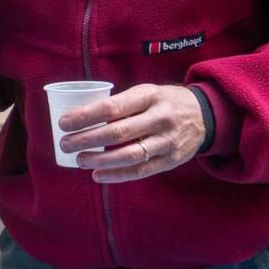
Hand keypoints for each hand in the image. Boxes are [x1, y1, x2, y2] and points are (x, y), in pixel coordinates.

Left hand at [58, 84, 207, 182]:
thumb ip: (120, 104)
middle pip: (117, 132)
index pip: (111, 107)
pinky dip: (117, 175)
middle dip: (86, 139)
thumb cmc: (162, 103)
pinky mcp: (171, 160)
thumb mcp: (146, 93)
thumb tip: (80, 119)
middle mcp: (161, 118)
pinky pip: (141, 171)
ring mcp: (168, 141)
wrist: (205, 115)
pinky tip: (98, 175)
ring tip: (79, 160)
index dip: (84, 116)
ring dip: (99, 159)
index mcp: (150, 96)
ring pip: (128, 154)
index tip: (63, 123)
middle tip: (65, 144)